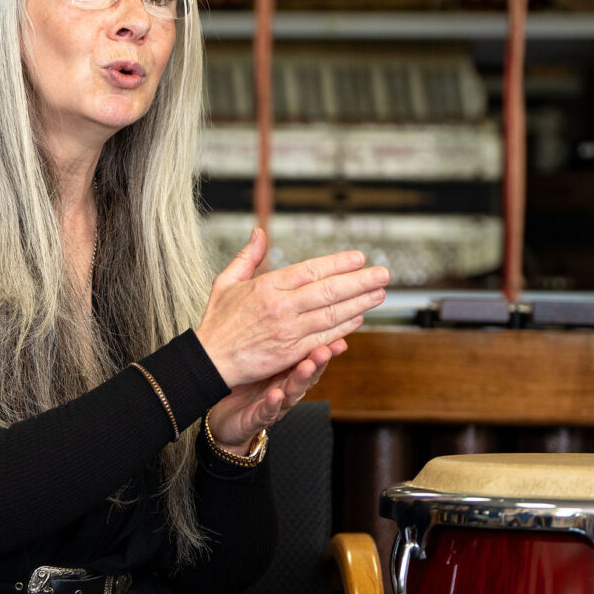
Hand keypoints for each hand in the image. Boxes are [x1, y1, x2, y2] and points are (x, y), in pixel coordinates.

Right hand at [195, 228, 388, 389]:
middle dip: (360, 281)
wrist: (210, 360)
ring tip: (379, 293)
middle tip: (383, 273)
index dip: (338, 263)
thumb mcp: (226, 282)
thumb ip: (247, 257)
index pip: (311, 270)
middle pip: (329, 290)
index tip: (358, 258)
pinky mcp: (291, 352)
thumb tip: (259, 233)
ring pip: (332, 314)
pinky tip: (359, 317)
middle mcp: (281, 307)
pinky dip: (344, 327)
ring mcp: (288, 330)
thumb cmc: (217, 322)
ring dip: (360, 302)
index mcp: (266, 286)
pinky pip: (324, 337)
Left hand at [207, 339, 345, 450]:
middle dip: (318, 361)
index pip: (308, 356)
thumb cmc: (244, 385)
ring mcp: (274, 405)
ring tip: (308, 365)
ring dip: (300, 380)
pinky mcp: (257, 419)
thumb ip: (275, 341)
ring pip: (292, 393)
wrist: (224, 419)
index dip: (324, 346)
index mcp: (287, 372)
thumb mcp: (260, 360)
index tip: (337, 334)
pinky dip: (273, 404)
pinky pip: (266, 412)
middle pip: (306, 375)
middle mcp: (286, 389)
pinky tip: (276, 395)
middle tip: (327, 348)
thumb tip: (285, 311)